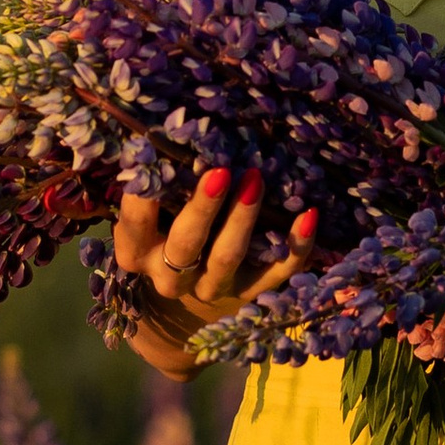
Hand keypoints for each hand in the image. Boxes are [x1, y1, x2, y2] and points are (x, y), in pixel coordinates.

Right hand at [110, 168, 317, 378]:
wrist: (184, 307)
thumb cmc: (163, 236)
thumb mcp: (149, 218)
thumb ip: (157, 189)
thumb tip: (168, 137)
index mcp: (137, 254)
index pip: (135, 225)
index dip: (144, 198)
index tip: (156, 161)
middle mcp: (171, 277)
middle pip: (185, 245)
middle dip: (203, 208)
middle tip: (219, 172)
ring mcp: (212, 288)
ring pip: (227, 258)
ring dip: (243, 219)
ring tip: (255, 179)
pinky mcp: (250, 293)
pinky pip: (277, 273)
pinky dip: (296, 246)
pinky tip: (308, 216)